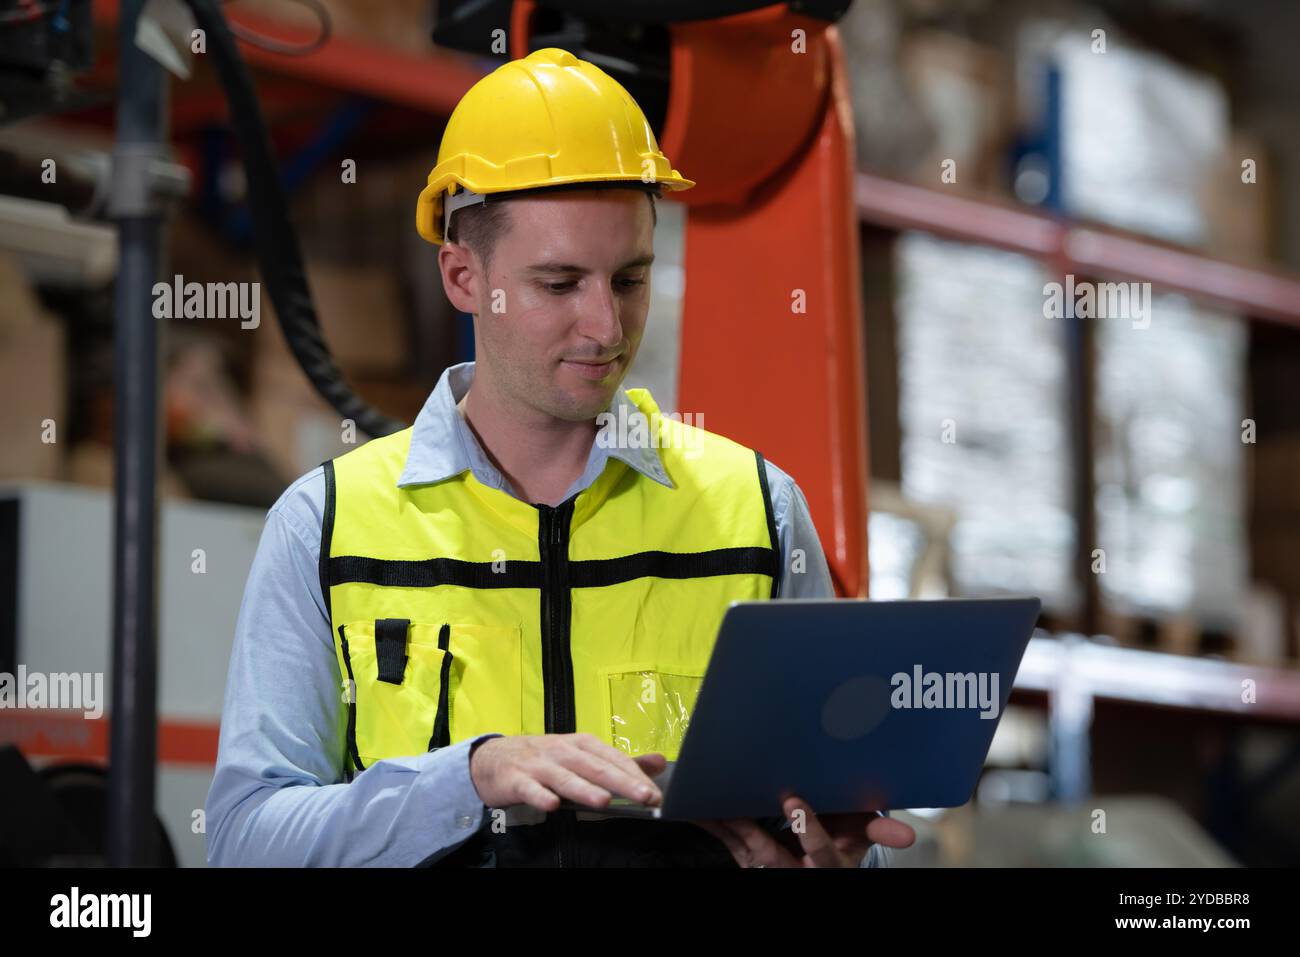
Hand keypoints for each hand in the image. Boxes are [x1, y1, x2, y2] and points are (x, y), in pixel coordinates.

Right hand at [469, 733, 666, 811]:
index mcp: (581, 745)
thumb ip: (619, 763)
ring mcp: (538, 765)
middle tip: (644, 796)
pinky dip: (541, 795)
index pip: (613, 758)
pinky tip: (553, 805)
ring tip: (604, 801)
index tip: (655, 793)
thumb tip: (659, 762)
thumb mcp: (581, 756)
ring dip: (584, 788)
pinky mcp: (516, 779)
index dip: (635, 775)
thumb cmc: (544, 760)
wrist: (491, 759)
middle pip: (595, 767)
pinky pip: (530, 789)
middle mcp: (562, 751)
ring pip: (565, 777)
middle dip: (621, 782)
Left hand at [696, 795, 915, 867]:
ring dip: (724, 826)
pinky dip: (714, 823)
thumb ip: (877, 830)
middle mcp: (795, 868)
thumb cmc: (841, 839)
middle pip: (769, 854)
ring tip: (707, 803)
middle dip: (750, 831)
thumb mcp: (861, 836)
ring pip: (743, 848)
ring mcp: (769, 863)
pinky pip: (729, 842)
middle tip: (732, 808)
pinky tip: (697, 807)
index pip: (820, 853)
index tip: (794, 802)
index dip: (808, 830)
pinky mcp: (749, 855)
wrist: (822, 858)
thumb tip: (907, 835)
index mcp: (827, 864)